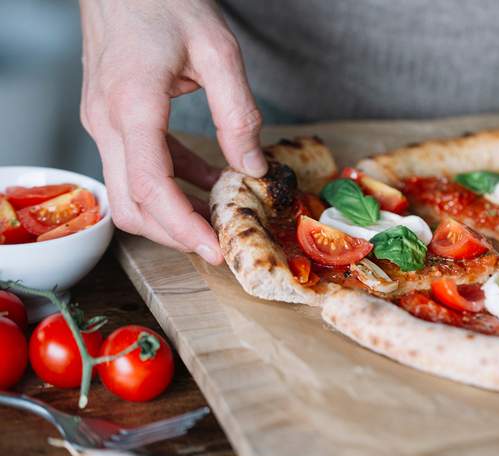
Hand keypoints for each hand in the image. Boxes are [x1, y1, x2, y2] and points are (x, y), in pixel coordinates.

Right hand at [79, 0, 266, 263]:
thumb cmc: (166, 2)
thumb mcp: (218, 52)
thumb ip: (237, 114)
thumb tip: (253, 167)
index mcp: (133, 105)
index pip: (151, 186)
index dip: (183, 226)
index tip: (214, 248)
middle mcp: (108, 120)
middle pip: (131, 203)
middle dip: (174, 233)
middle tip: (218, 244)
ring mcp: (104, 121)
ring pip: (129, 191)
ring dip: (170, 212)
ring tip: (216, 218)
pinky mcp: (111, 117)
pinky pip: (137, 165)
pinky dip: (171, 182)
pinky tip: (207, 182)